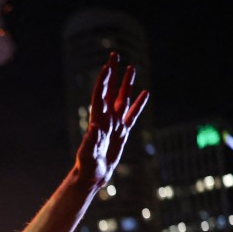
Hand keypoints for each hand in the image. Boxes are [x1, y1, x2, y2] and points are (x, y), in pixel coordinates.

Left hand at [75, 52, 149, 187]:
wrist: (93, 175)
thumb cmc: (87, 165)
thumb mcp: (88, 153)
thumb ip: (91, 140)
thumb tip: (95, 126)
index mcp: (97, 120)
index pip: (101, 95)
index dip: (104, 80)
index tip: (108, 66)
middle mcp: (106, 118)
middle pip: (111, 91)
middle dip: (113, 74)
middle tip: (115, 55)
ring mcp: (115, 124)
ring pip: (123, 99)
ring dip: (127, 84)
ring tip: (132, 68)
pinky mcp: (122, 133)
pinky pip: (132, 115)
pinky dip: (138, 105)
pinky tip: (145, 94)